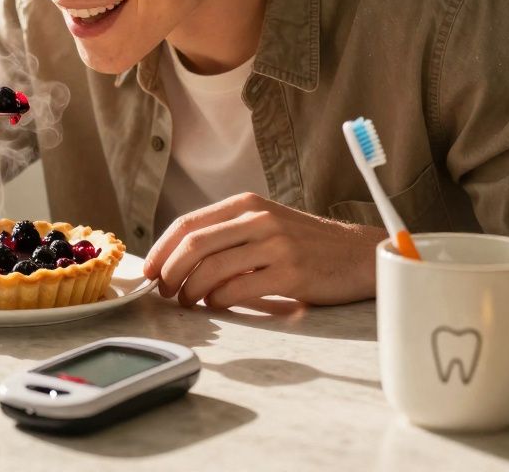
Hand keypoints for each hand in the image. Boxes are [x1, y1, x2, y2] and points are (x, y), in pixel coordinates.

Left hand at [141, 193, 385, 308]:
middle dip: (170, 272)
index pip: (188, 223)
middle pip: (194, 245)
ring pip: (212, 268)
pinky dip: (218, 301)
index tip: (149, 271)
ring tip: (188, 302)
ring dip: (190, 291)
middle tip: (164, 291)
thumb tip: (178, 258)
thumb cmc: (306, 244)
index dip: (162, 249)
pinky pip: (239, 289)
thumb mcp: (265, 224)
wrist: (359, 254)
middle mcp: (258, 219)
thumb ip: (228, 233)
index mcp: (246, 204)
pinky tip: (217, 305)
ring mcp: (276, 244)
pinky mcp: (291, 273)